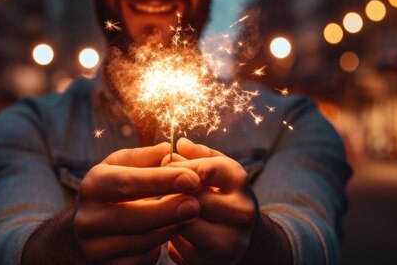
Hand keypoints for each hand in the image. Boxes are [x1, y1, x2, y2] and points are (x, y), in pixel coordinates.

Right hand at [74, 142, 201, 263]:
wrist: (89, 227)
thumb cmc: (112, 189)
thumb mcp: (121, 167)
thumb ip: (144, 158)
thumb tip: (168, 149)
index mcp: (92, 186)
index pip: (127, 183)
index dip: (161, 181)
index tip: (192, 178)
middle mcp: (87, 218)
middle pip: (131, 217)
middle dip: (168, 211)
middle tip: (196, 204)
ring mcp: (93, 247)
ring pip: (138, 243)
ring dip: (168, 231)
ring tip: (189, 218)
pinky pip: (138, 261)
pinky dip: (156, 250)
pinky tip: (168, 235)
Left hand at [166, 138, 260, 264]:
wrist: (242, 233)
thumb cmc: (221, 192)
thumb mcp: (215, 167)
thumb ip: (197, 155)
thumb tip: (179, 144)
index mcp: (239, 180)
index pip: (202, 170)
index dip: (175, 169)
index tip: (159, 168)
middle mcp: (242, 211)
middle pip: (191, 199)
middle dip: (169, 194)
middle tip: (154, 191)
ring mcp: (232, 241)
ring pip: (183, 226)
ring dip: (168, 218)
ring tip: (163, 210)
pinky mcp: (218, 263)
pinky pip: (180, 249)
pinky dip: (171, 240)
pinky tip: (172, 231)